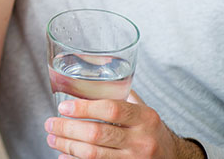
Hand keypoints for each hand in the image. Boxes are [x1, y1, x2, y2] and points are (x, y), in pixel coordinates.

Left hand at [44, 92, 205, 158]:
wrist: (173, 156)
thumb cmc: (150, 129)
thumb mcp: (143, 110)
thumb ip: (120, 95)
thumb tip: (88, 73)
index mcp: (144, 117)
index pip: (111, 109)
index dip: (83, 108)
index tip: (63, 107)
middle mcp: (141, 140)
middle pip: (97, 134)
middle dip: (67, 129)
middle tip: (50, 124)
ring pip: (93, 154)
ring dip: (67, 146)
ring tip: (52, 138)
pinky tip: (63, 155)